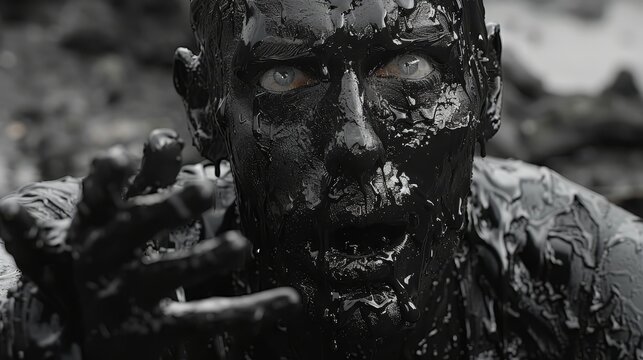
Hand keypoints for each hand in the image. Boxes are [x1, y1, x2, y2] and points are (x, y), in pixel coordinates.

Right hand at [0, 129, 299, 359]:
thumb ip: (150, 176)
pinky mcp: (157, 330)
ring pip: (171, 274)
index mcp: (98, 222)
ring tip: (240, 245)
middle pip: (136, 226)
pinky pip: (208, 319)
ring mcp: (131, 294)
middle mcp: (107, 256)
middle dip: (169, 207)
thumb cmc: (117, 252)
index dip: (109, 175)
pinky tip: (290, 300)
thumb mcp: (123, 215)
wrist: (94, 329)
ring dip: (206, 258)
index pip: (101, 193)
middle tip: (205, 188)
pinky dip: (252, 311)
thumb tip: (167, 136)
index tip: (132, 153)